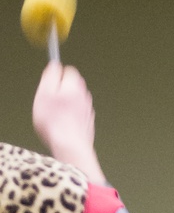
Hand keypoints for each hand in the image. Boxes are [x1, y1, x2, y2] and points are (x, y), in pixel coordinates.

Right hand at [32, 63, 104, 182]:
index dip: (57, 76)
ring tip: (56, 119)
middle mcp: (85, 97)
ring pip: (75, 103)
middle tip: (50, 103)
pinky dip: (71, 120)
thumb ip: (51, 76)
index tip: (49, 86)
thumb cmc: (54, 121)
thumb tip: (55, 65)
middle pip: (73, 87)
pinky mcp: (89, 125)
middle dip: (61, 92)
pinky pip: (77, 117)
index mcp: (75, 86)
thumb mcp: (44, 93)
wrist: (71, 148)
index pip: (69, 71)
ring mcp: (88, 112)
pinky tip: (63, 128)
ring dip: (66, 107)